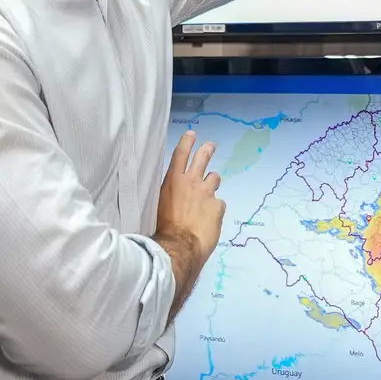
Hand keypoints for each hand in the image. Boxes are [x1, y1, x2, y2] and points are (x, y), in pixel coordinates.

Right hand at [157, 131, 225, 257]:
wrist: (178, 245)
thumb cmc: (163, 229)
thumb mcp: (161, 205)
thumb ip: (172, 195)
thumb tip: (177, 196)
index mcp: (173, 181)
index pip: (180, 155)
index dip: (187, 142)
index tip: (192, 134)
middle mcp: (191, 182)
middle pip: (202, 158)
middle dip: (207, 150)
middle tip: (210, 146)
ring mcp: (207, 193)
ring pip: (214, 178)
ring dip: (212, 182)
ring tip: (209, 191)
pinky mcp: (218, 206)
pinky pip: (219, 203)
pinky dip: (215, 208)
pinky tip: (210, 218)